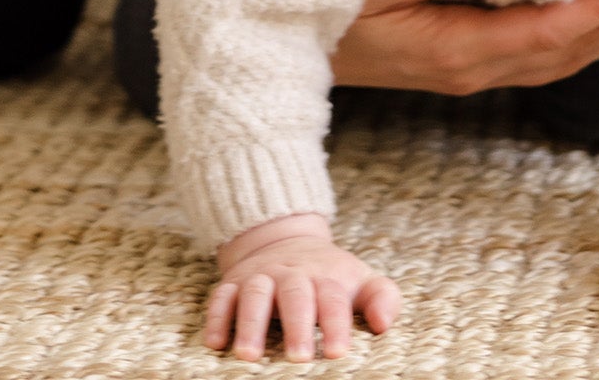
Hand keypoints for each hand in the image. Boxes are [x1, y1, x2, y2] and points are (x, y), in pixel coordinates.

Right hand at [204, 213, 398, 361]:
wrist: (287, 240)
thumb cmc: (329, 276)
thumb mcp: (360, 281)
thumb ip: (382, 298)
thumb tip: (383, 324)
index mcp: (325, 277)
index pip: (332, 299)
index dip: (335, 324)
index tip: (337, 352)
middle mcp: (291, 274)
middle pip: (294, 295)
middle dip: (296, 325)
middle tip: (298, 358)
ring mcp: (260, 277)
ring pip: (254, 295)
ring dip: (251, 324)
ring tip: (249, 356)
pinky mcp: (233, 283)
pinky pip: (221, 296)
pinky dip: (217, 317)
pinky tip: (215, 343)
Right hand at [330, 0, 598, 94]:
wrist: (291, 58)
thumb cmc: (325, 13)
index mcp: (456, 48)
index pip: (547, 31)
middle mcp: (472, 67)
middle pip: (564, 51)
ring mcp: (468, 70)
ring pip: (553, 59)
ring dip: (598, 31)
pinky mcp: (462, 62)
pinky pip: (533, 54)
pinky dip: (570, 36)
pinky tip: (587, 12)